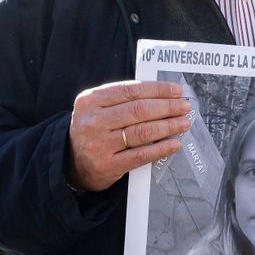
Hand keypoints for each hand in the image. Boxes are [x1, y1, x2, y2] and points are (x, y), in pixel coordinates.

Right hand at [65, 81, 190, 192]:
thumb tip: (163, 94)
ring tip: (183, 123)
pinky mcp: (107, 165)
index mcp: (90, 100)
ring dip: (168, 126)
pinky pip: (140, 155)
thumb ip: (122, 99)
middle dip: (167, 107)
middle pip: (138, 110)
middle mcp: (93, 121)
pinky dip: (161, 148)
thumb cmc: (93, 129)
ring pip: (142, 132)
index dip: (157, 89)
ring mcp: (99, 144)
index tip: (176, 90)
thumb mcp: (97, 107)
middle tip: (184, 107)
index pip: (130, 90)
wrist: (70, 161)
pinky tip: (174, 143)